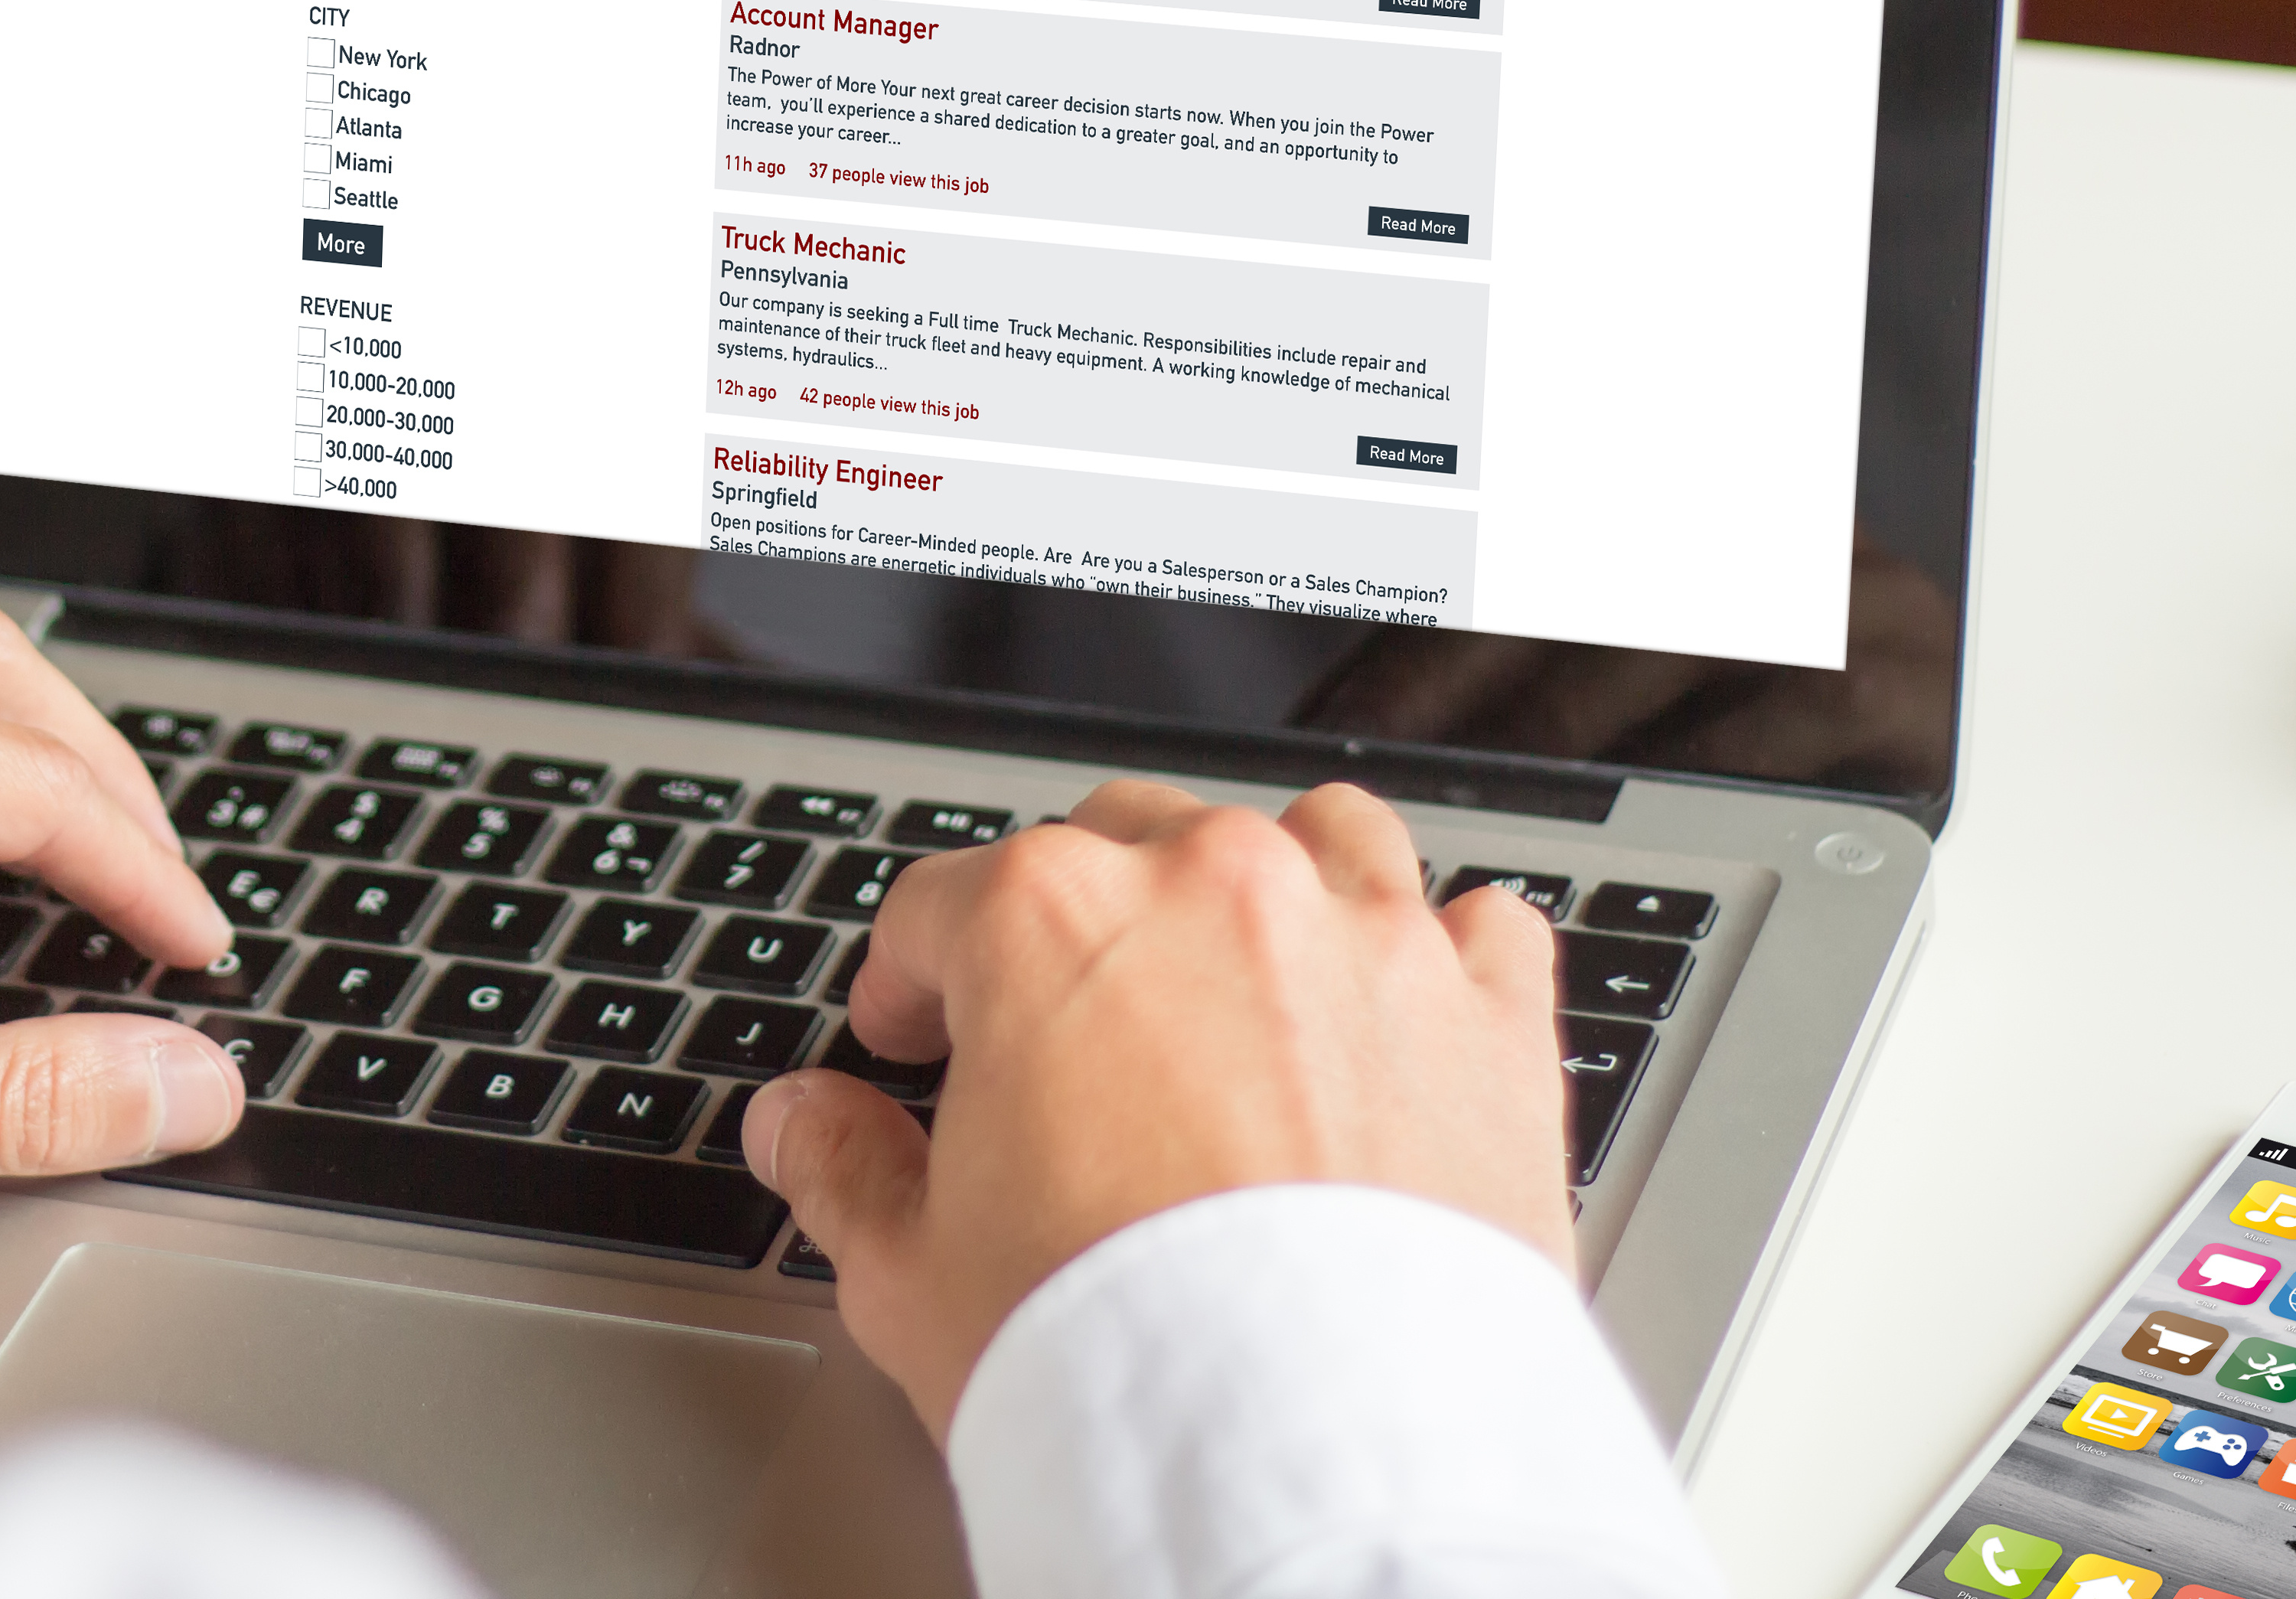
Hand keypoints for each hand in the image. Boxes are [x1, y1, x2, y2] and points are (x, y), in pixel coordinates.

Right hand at [743, 781, 1565, 1441]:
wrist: (1313, 1460)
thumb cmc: (1116, 1359)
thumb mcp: (915, 1277)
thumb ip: (845, 1171)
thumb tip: (802, 1122)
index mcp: (1049, 922)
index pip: (939, 906)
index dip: (909, 981)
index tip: (911, 1036)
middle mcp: (1213, 889)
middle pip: (1123, 837)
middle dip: (1083, 915)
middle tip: (1064, 1026)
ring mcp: (1367, 937)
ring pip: (1314, 836)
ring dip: (1268, 890)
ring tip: (1241, 982)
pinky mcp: (1492, 1014)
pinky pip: (1479, 926)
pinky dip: (1439, 960)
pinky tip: (1401, 1021)